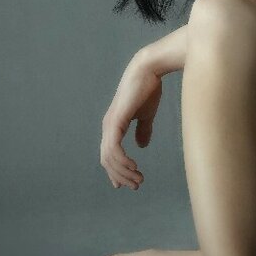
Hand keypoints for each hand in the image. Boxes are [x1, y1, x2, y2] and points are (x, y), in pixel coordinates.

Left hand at [99, 49, 162, 190]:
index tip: (127, 184)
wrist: (149, 70)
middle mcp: (108, 127)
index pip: (109, 154)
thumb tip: (141, 145)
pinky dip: (122, 161)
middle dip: (120, 176)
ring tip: (138, 180)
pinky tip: (134, 167)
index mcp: (114, 125)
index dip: (116, 171)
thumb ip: (143, 130)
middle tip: (136, 185)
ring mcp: (110, 124)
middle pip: (107, 160)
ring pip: (109, 158)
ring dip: (123, 172)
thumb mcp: (146, 114)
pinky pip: (113, 148)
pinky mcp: (115, 121)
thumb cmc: (148, 88)